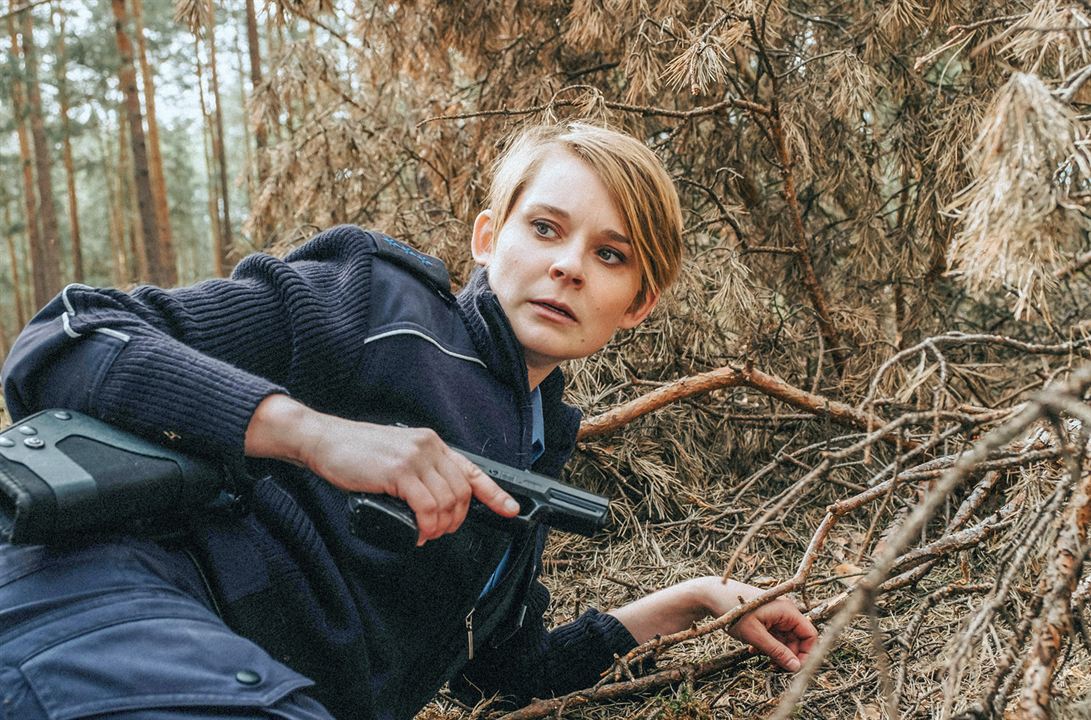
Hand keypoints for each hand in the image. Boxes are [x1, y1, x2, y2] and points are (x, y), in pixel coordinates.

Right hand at [245, 394, 519, 544]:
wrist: (324, 440)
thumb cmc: (356, 453)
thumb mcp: (397, 456)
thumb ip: (419, 473)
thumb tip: (435, 507)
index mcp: (432, 444)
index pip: (472, 470)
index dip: (494, 493)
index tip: (511, 509)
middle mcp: (429, 447)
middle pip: (461, 493)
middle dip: (455, 520)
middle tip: (439, 532)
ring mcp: (415, 457)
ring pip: (447, 502)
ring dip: (439, 527)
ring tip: (425, 534)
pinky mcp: (399, 470)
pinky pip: (427, 506)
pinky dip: (425, 526)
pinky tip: (417, 532)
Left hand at [607, 575, 817, 672]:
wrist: (710, 595)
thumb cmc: (733, 612)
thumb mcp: (755, 635)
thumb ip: (776, 651)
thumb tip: (796, 667)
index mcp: (787, 611)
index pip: (809, 635)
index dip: (805, 653)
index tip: (792, 668)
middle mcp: (785, 611)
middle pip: (797, 639)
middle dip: (787, 655)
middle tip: (772, 668)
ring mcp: (775, 614)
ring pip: (785, 639)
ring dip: (775, 652)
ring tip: (759, 658)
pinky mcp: (765, 617)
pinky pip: (774, 635)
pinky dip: (767, 645)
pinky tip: (752, 651)